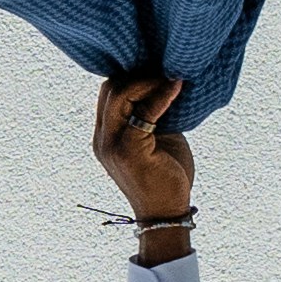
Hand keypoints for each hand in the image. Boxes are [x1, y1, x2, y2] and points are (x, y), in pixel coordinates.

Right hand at [91, 69, 196, 248]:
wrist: (167, 213)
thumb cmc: (165, 177)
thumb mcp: (156, 138)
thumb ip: (152, 114)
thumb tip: (166, 81)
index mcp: (106, 135)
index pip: (108, 91)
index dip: (131, 75)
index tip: (159, 68)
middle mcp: (102, 138)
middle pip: (110, 88)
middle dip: (139, 74)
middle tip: (167, 70)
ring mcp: (112, 145)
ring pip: (119, 94)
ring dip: (148, 81)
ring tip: (173, 78)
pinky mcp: (129, 150)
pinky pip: (143, 112)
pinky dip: (161, 96)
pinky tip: (177, 88)